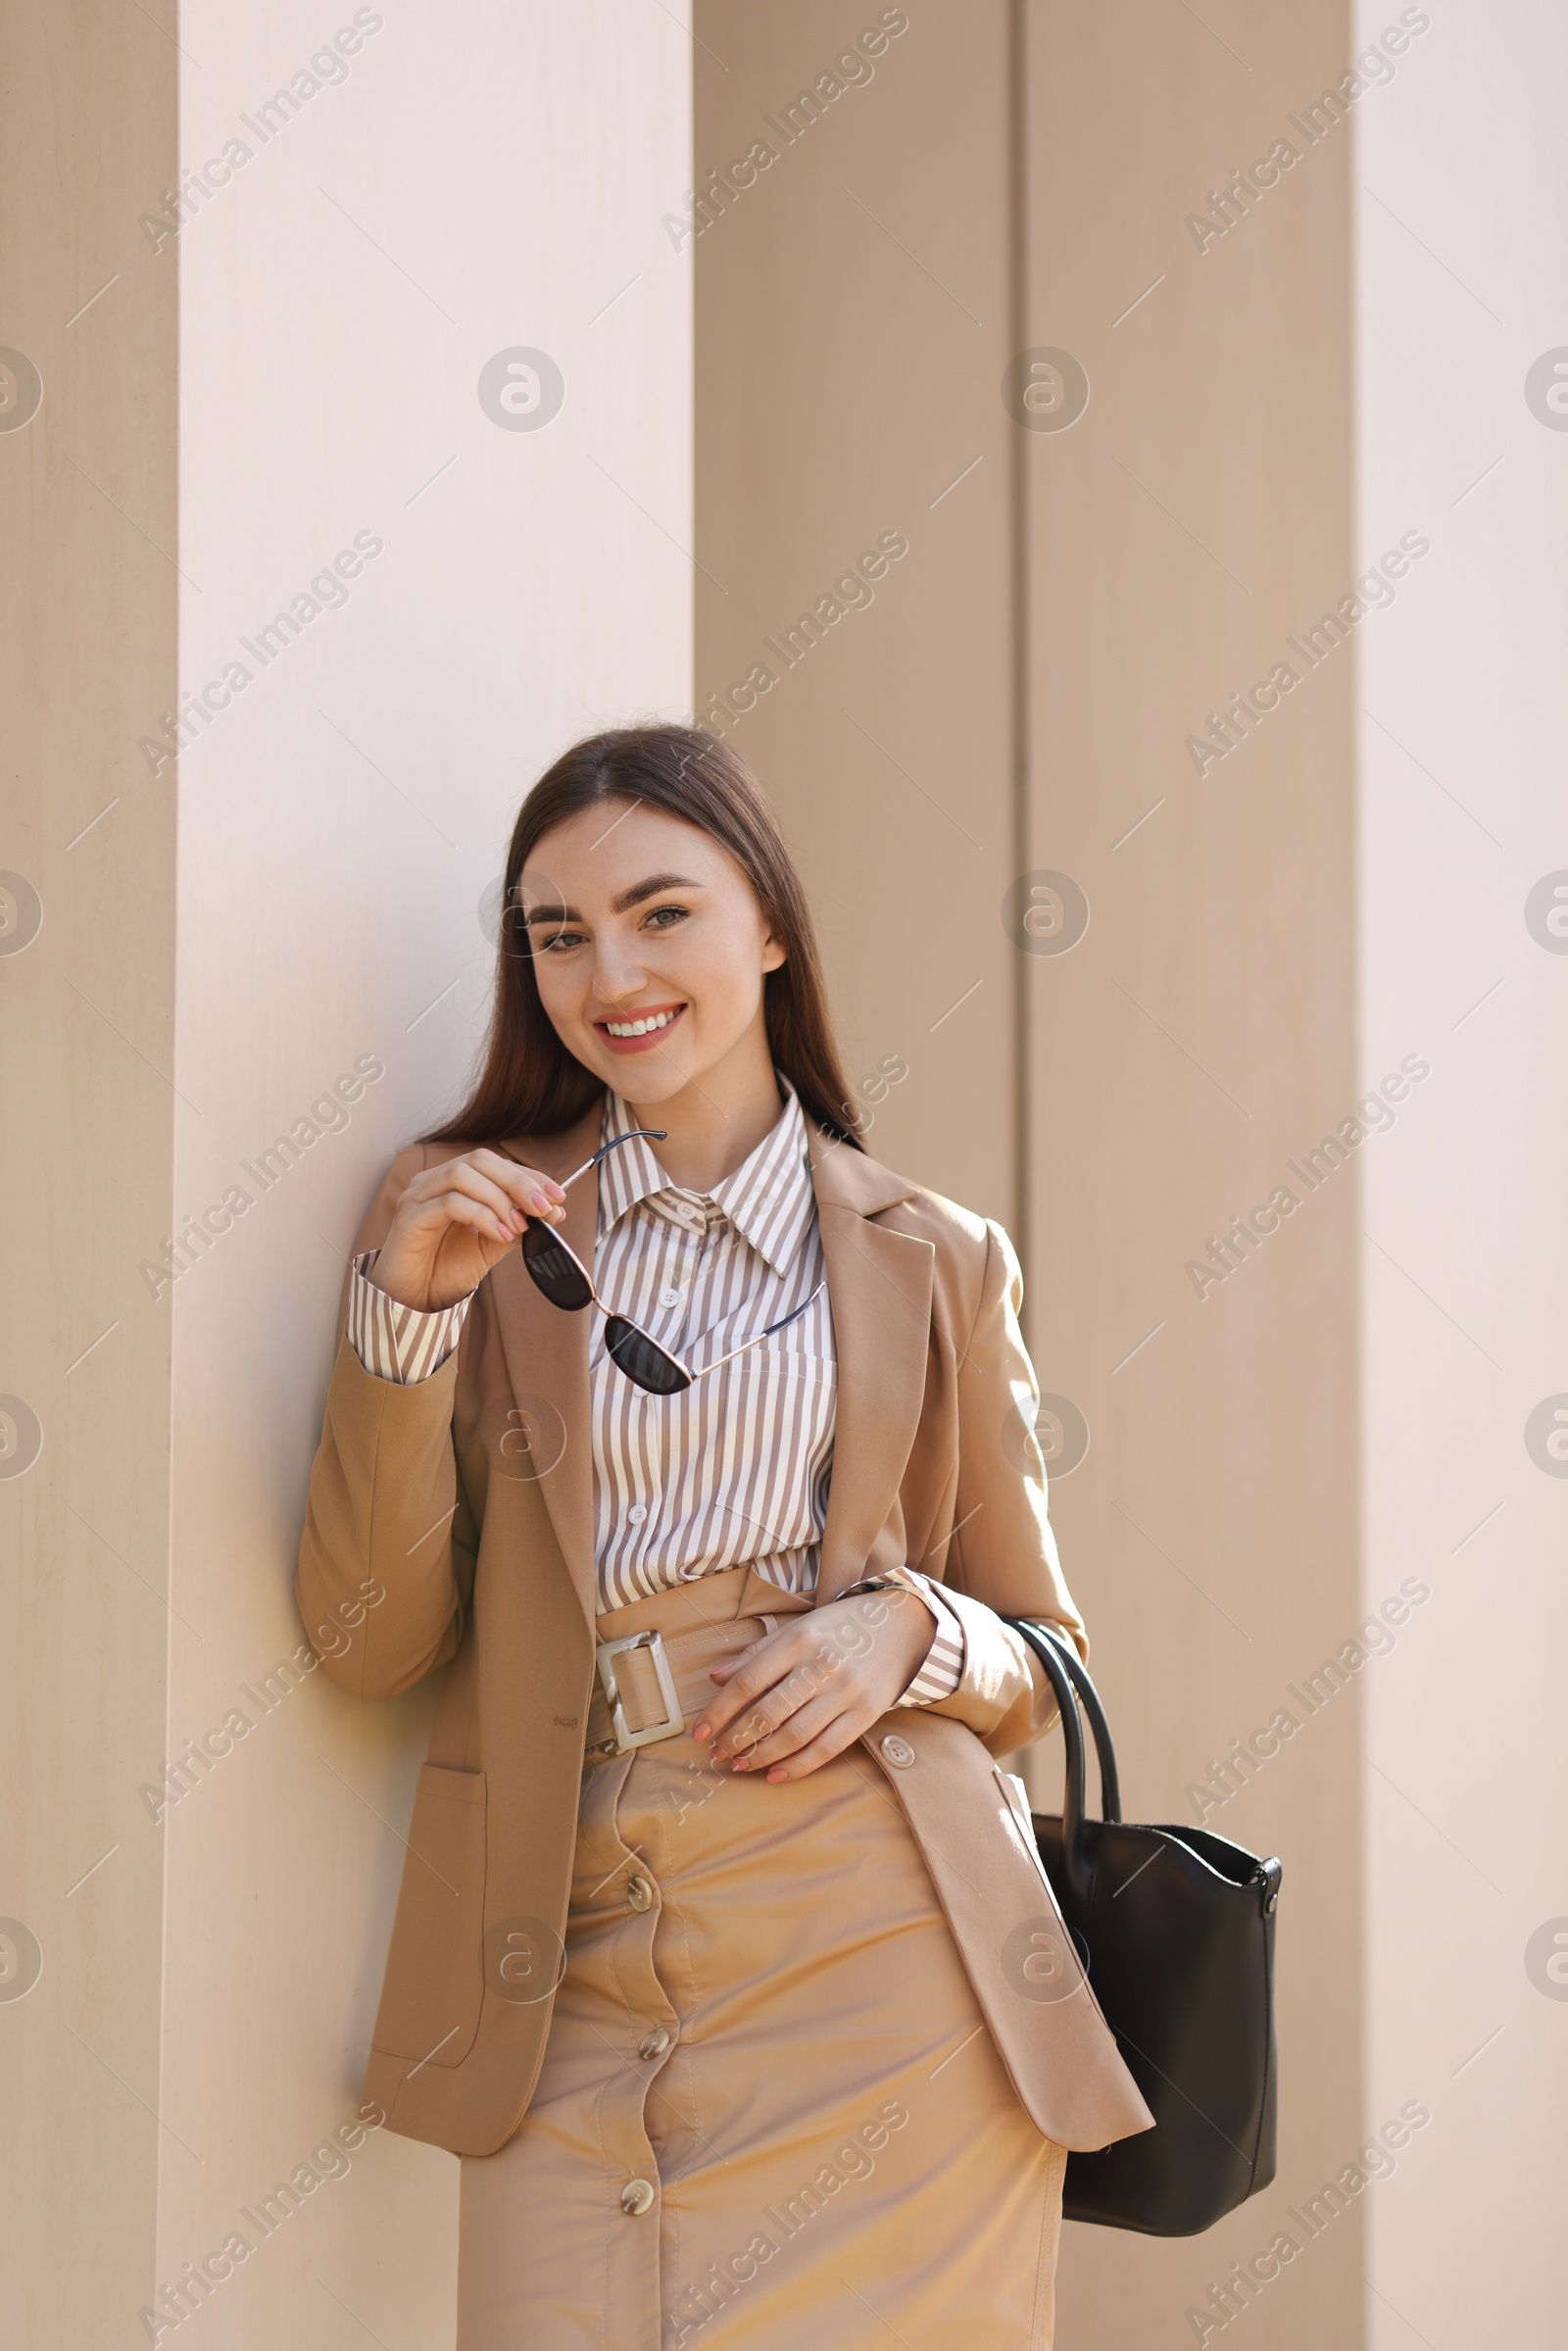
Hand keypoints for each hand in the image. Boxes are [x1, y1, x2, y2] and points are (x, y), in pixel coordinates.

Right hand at [369, 1149, 565, 1312]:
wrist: (412, 1300)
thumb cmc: (445, 1269)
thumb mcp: (490, 1246)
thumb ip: (517, 1226)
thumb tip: (554, 1212)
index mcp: (454, 1182)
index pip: (495, 1164)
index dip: (529, 1175)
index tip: (558, 1195)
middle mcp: (434, 1180)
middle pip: (479, 1160)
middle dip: (518, 1181)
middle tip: (545, 1207)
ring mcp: (418, 1195)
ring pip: (462, 1175)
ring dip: (499, 1198)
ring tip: (520, 1226)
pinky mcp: (409, 1217)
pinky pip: (449, 1203)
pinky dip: (481, 1216)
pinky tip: (500, 1235)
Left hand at [692, 1588, 935, 1782]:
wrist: (901, 1626)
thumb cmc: (839, 1628)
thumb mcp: (797, 1628)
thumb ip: (756, 1654)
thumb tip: (716, 1679)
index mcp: (798, 1640)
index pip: (748, 1682)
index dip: (719, 1711)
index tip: (700, 1731)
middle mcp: (821, 1665)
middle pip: (768, 1713)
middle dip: (736, 1738)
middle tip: (719, 1753)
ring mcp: (846, 1691)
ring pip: (794, 1735)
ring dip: (761, 1756)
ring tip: (741, 1764)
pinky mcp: (866, 1713)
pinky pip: (827, 1748)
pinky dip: (798, 1766)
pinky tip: (776, 1773)